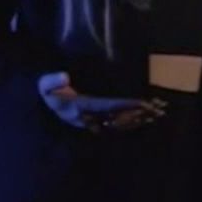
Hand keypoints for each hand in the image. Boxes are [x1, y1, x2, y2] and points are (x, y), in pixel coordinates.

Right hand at [36, 71, 166, 132]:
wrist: (46, 108)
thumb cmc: (48, 94)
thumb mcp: (43, 86)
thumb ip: (51, 81)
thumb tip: (64, 77)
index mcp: (81, 107)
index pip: (108, 105)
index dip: (125, 105)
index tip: (142, 102)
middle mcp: (91, 117)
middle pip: (119, 116)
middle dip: (138, 113)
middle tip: (158, 109)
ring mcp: (95, 122)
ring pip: (121, 122)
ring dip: (139, 119)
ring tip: (157, 114)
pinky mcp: (99, 123)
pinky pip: (118, 125)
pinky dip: (133, 122)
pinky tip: (146, 120)